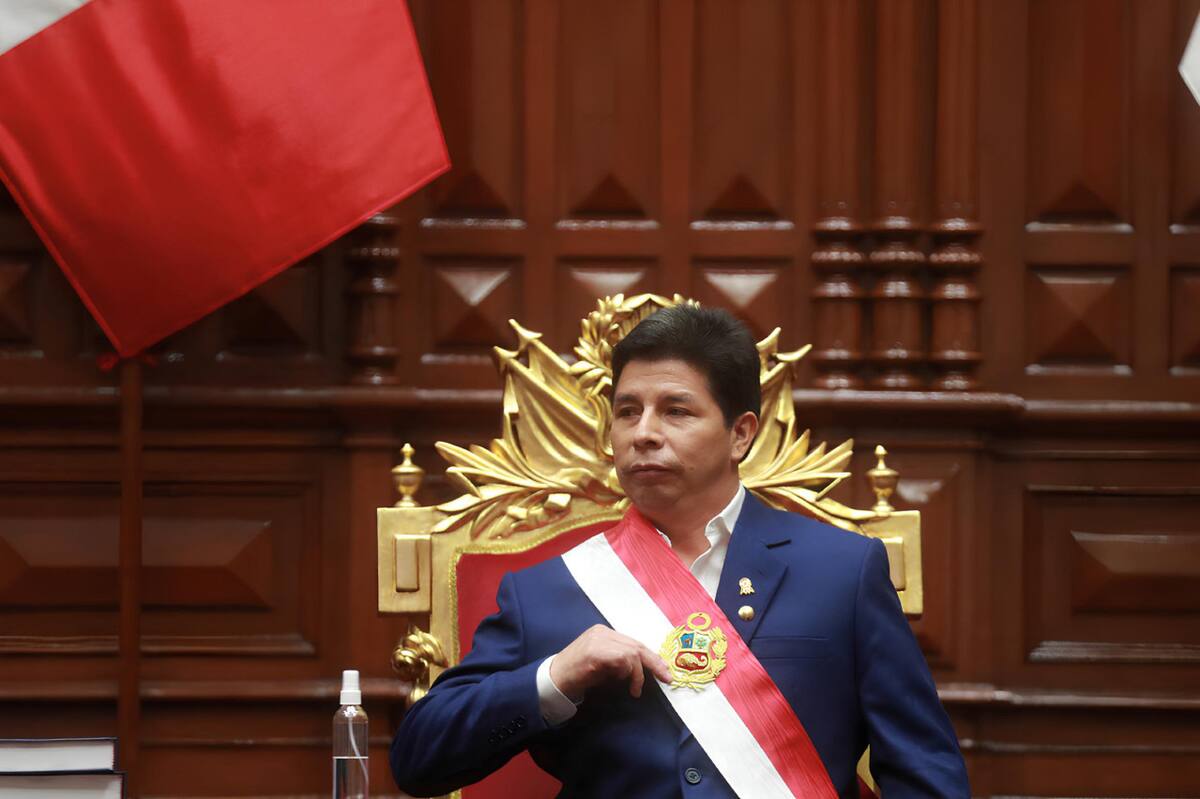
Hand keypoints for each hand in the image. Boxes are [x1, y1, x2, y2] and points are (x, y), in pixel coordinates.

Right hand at [549, 625, 671, 699]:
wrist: (554, 680)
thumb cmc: (578, 675)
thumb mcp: (603, 665)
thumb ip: (620, 661)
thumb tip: (644, 669)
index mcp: (604, 633)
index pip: (634, 643)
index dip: (651, 657)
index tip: (664, 670)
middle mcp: (602, 632)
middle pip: (636, 645)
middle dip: (654, 663)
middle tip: (666, 677)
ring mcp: (598, 640)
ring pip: (632, 652)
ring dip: (638, 674)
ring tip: (634, 689)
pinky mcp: (595, 651)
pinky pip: (622, 658)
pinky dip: (628, 672)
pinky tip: (623, 682)